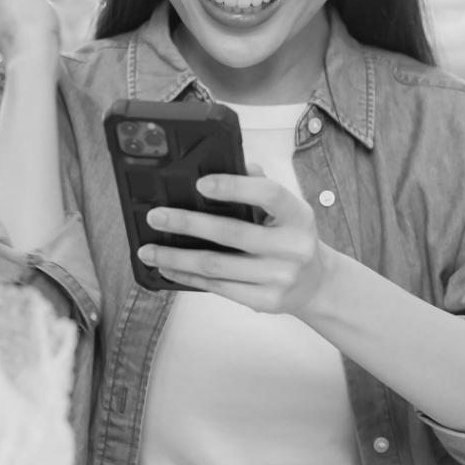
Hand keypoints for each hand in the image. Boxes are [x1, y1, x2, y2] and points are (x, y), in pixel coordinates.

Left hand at [137, 169, 329, 314]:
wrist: (315, 285)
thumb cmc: (291, 238)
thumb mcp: (287, 210)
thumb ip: (261, 186)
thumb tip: (232, 163)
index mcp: (298, 215)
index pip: (268, 194)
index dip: (234, 187)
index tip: (200, 183)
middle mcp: (292, 247)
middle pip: (232, 233)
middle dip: (188, 223)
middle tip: (156, 217)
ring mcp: (279, 277)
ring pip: (217, 265)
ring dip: (177, 256)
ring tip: (149, 250)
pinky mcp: (265, 301)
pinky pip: (218, 287)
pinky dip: (188, 277)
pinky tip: (169, 268)